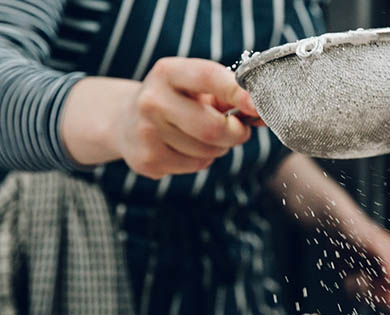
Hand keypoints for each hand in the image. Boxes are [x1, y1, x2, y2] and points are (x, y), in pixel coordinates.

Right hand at [115, 58, 260, 177]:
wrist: (125, 120)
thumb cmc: (175, 100)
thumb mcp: (196, 87)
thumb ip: (229, 94)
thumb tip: (264, 112)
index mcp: (168, 72)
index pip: (208, 77)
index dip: (236, 93)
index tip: (256, 105)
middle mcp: (152, 100)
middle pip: (212, 128)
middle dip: (236, 134)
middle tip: (239, 131)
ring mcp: (146, 132)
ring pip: (207, 151)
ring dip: (218, 148)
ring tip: (203, 136)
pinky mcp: (146, 160)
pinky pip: (194, 166)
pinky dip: (201, 160)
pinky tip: (185, 148)